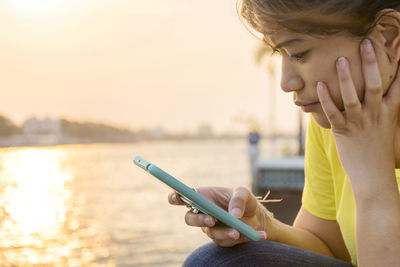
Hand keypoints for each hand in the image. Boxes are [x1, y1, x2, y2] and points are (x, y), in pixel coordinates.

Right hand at [168, 187, 271, 246]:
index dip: (176, 197)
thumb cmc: (245, 201)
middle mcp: (202, 213)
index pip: (183, 197)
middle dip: (199, 220)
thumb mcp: (244, 193)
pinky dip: (242, 237)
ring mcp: (210, 228)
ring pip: (210, 233)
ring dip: (223, 232)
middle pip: (189, 219)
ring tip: (238, 231)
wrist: (257, 217)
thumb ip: (238, 199)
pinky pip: (226, 241)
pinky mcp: (221, 240)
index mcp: (203, 197)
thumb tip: (233, 214)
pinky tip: (258, 234)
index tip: (179, 198)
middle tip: (212, 220)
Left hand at [316, 38, 399, 191]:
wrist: (373, 177)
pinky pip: (333, 113)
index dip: (398, 66)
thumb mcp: (385, 127)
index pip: (397, 86)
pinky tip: (319, 85)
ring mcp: (359, 123)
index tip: (398, 47)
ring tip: (340, 60)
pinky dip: (326, 99)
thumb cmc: (377, 151)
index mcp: (389, 113)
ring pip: (353, 97)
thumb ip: (383, 109)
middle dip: (370, 63)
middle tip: (364, 43)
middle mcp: (376, 115)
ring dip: (346, 78)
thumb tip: (379, 95)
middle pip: (376, 85)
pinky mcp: (343, 132)